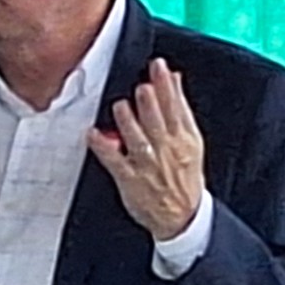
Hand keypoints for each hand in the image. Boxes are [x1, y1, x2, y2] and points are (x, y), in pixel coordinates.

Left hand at [87, 59, 205, 242]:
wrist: (183, 217)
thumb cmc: (184, 176)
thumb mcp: (191, 141)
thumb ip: (180, 108)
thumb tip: (172, 78)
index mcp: (184, 139)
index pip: (177, 107)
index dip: (168, 86)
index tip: (159, 67)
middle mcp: (166, 150)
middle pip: (158, 122)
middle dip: (151, 103)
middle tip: (142, 87)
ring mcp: (147, 165)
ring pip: (137, 139)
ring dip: (128, 121)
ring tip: (121, 106)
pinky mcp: (129, 180)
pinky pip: (114, 161)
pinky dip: (103, 147)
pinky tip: (93, 134)